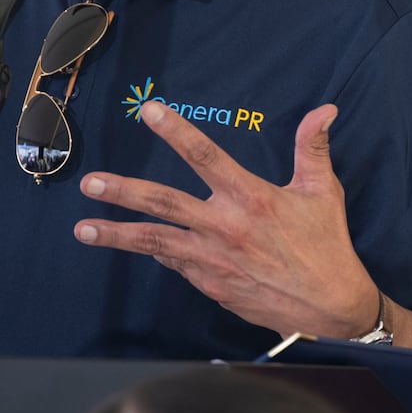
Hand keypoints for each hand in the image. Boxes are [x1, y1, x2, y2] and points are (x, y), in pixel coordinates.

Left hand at [74, 99, 378, 338]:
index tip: (150, 112)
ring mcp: (213, 259)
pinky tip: (139, 244)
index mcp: (252, 198)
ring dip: (118, 234)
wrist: (328, 304)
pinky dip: (157, 251)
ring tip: (83, 228)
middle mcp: (225, 227)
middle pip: (165, 203)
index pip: (206, 156)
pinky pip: (176, 262)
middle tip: (90, 182)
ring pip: (156, 242)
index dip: (177, 132)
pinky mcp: (210, 285)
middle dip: (124, 192)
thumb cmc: (326, 242)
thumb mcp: (323, 189)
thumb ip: (313, 146)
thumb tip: (325, 109)